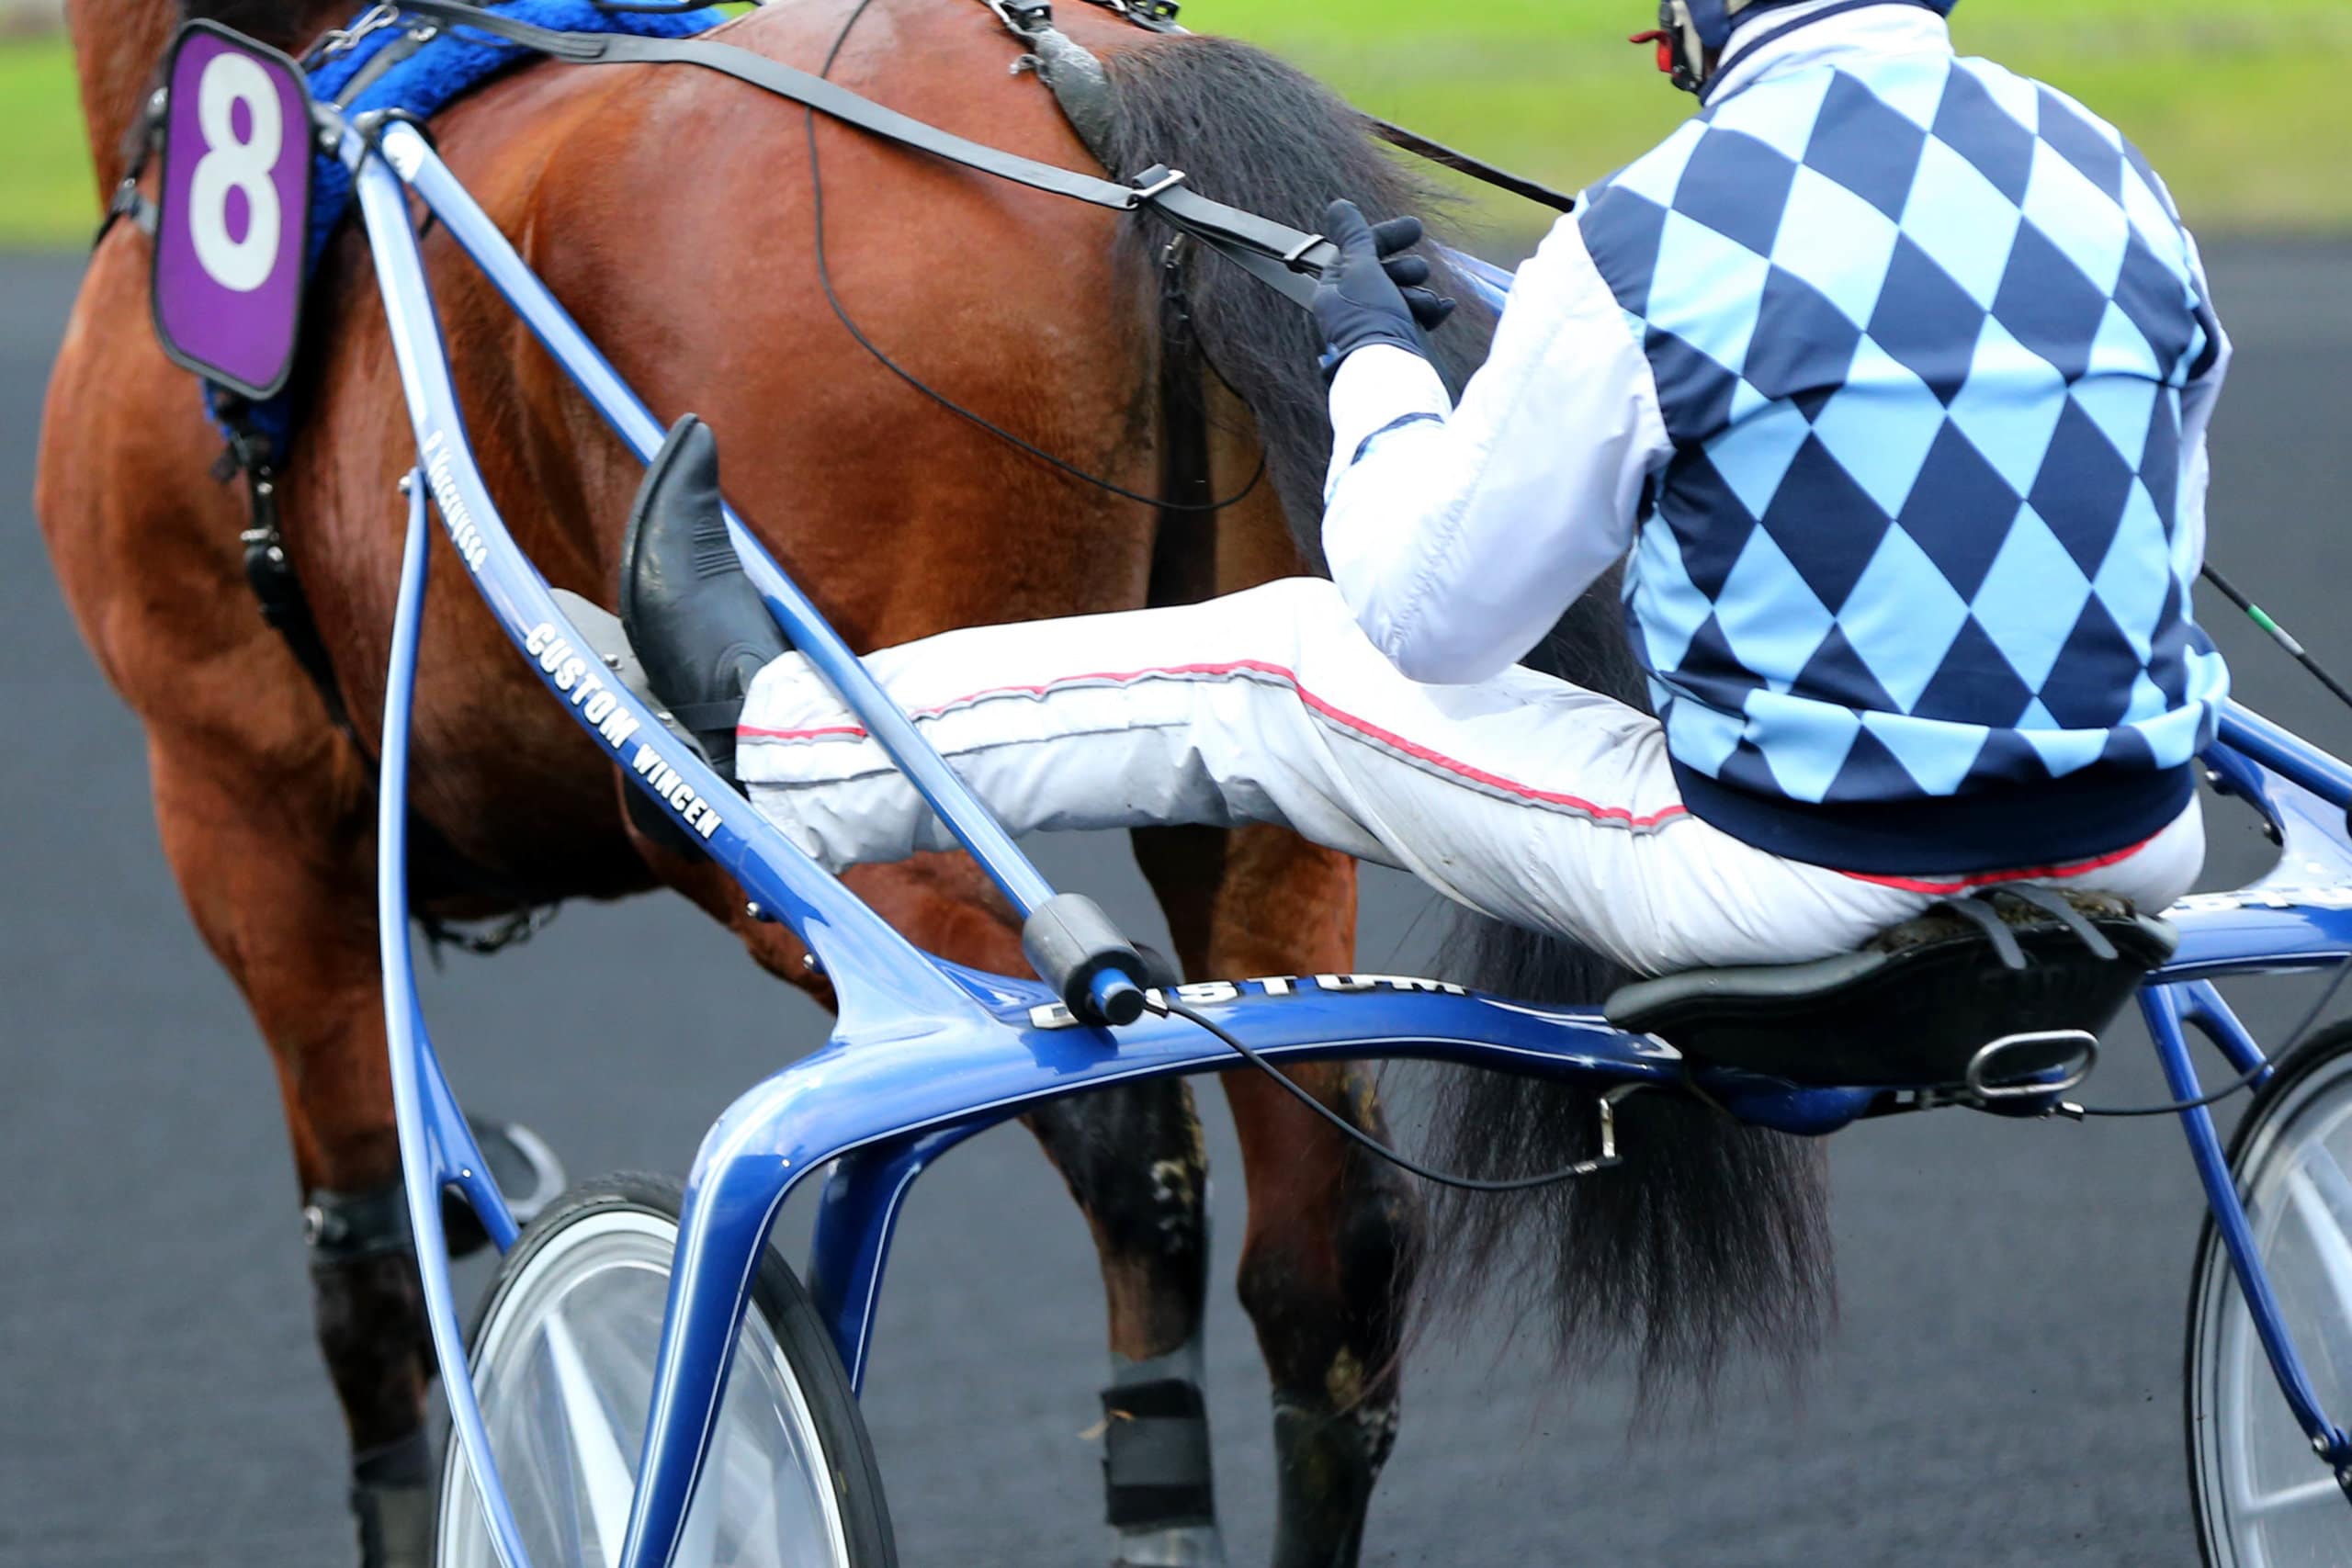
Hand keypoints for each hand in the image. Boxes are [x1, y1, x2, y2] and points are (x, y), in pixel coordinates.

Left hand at [1311, 199, 1456, 377]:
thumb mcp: (1360, 269)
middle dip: (1406, 268)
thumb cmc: (1370, 321)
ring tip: (1425, 303)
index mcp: (1335, 288)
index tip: (1415, 228)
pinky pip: (1417, 317)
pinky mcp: (1397, 341)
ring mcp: (1375, 325)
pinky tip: (1442, 311)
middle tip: (1420, 271)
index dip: (1387, 235)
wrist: (1390, 374)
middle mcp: (1352, 306)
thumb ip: (1354, 237)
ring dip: (1419, 293)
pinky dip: (1430, 311)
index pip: (1359, 250)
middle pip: (1384, 272)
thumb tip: (1338, 205)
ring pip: (1403, 293)